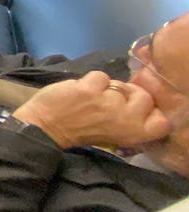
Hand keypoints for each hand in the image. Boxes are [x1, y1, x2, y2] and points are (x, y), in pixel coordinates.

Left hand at [13, 72, 170, 149]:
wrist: (47, 127)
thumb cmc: (82, 132)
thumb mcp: (115, 136)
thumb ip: (131, 122)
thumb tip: (142, 101)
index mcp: (134, 134)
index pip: (163, 122)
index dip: (153, 111)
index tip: (138, 110)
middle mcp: (125, 118)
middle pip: (145, 96)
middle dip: (130, 94)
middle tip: (113, 99)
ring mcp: (107, 102)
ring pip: (120, 83)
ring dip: (107, 87)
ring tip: (93, 98)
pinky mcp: (89, 89)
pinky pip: (100, 76)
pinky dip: (90, 80)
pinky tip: (81, 90)